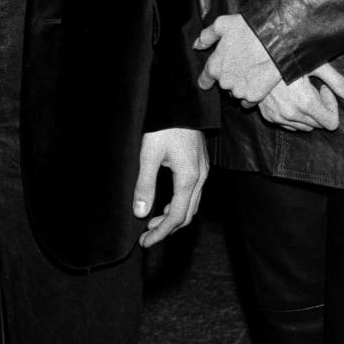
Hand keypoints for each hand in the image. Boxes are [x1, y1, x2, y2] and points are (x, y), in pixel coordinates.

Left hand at [133, 128, 207, 248]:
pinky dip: (180, 204)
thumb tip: (140, 213)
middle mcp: (200, 176)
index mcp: (188, 178)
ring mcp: (203, 169)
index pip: (176, 217)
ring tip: (153, 222)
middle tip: (147, 236)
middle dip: (167, 228)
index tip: (145, 242)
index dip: (160, 233)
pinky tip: (167, 202)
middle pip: (188, 214)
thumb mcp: (149, 155)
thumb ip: (145, 185)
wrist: (181, 102)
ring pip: (192, 204)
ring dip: (174, 217)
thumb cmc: (165, 125)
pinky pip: (194, 192)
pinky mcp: (200, 162)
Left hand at [193, 13, 279, 103]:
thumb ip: (207, 36)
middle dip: (230, 76)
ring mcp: (239, 91)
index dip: (208, 78)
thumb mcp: (222, 24)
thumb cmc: (248, 28)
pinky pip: (248, 101)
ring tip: (251, 71)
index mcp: (214, 66)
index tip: (211, 78)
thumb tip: (197, 45)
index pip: (204, 81)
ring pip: (236, 93)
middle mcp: (224, 82)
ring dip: (240, 85)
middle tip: (241, 63)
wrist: (276, 37)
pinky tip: (257, 81)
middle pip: (223, 85)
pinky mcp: (254, 96)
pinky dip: (251, 94)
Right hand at [258, 62, 343, 131]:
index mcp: (306, 103)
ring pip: (303, 127)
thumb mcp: (316, 64)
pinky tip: (289, 96)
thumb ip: (337, 82)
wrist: (256, 58)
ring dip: (307, 113)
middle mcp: (292, 115)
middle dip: (320, 108)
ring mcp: (278, 117)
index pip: (331, 123)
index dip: (332, 106)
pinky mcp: (268, 117)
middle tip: (313, 88)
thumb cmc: (289, 57)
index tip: (324, 89)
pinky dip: (293, 115)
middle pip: (318, 125)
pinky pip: (288, 125)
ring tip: (301, 91)